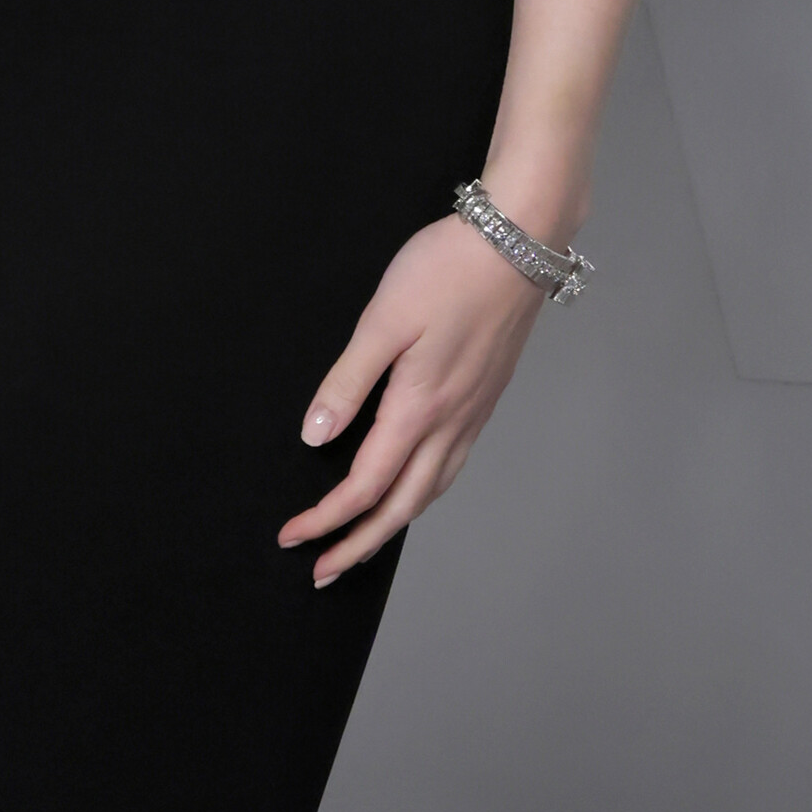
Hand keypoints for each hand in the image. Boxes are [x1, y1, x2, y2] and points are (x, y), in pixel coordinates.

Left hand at [279, 212, 551, 580]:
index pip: (364, 486)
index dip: (325, 520)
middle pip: (402, 507)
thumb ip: (347, 383)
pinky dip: (424, 494)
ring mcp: (474, 413)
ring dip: (394, 526)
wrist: (520, 239)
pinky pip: (452, 467)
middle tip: (324, 572)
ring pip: (432, 492)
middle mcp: (452, 423)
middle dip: (360, 545)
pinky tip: (412, 489)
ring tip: (363, 544)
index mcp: (420, 408)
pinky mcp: (485, 398)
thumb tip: (315, 437)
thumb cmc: (448, 269)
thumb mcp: (382, 321)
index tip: (291, 538)